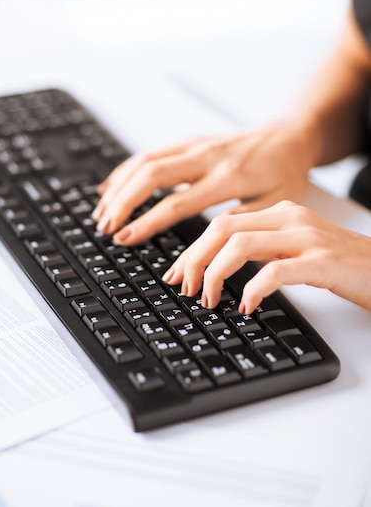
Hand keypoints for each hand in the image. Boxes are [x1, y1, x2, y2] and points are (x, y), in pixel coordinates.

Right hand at [92, 123, 316, 244]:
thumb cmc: (284, 174)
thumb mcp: (273, 207)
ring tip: (101, 210)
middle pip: (151, 175)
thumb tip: (202, 256)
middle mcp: (206, 156)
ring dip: (120, 185)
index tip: (124, 238)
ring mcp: (195, 145)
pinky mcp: (190, 141)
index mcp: (228, 177)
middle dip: (123, 202)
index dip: (146, 223)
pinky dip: (128, 169)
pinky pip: (152, 152)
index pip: (176, 203)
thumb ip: (236, 228)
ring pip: (146, 160)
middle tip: (106, 226)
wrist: (290, 136)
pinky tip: (112, 185)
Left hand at [162, 200, 370, 312]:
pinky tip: (246, 306)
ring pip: (241, 244)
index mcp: (280, 212)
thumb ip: (263, 249)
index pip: (222, 223)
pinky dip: (253, 289)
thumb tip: (220, 267)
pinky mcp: (322, 261)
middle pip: (222, 228)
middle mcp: (290, 218)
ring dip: (214, 274)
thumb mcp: (295, 248)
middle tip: (182, 287)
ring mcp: (306, 237)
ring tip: (207, 299)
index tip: (176, 273)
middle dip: (194, 259)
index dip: (193, 248)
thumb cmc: (342, 264)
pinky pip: (276, 271)